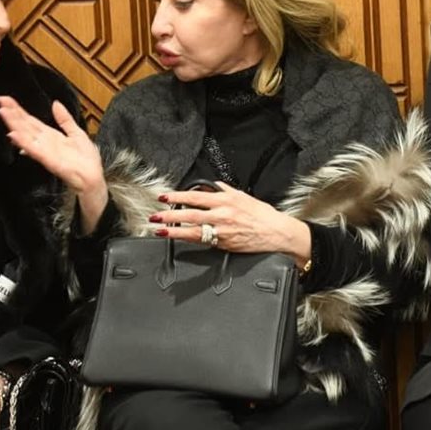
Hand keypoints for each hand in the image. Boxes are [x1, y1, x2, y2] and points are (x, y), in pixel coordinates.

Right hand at [0, 96, 107, 230]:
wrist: (92, 177)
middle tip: (0, 101)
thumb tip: (56, 103)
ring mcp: (44, 151)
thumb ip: (65, 119)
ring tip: (3, 112)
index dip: (19, 110)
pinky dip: (24, 142)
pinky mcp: (48, 160)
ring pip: (26, 135)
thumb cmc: (85, 159)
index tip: (7, 99)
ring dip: (14, 124)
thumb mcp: (77, 133)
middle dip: (12, 114)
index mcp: (50, 135)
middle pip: (25, 125)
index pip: (31, 121)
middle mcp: (44, 142)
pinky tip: (14, 135)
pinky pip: (34, 149)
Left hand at [152, 183, 312, 268]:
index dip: (177, 196)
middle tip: (154, 216)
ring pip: (192, 230)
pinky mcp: (223, 243)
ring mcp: (221, 230)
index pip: (196, 196)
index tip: (164, 197)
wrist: (276, 233)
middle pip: (189, 213)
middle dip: (169, 215)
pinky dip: (188, 239)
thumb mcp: (244, 197)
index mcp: (226, 200)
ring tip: (159, 229)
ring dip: (173, 230)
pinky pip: (202, 241)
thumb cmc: (263, 215)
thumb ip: (226, 191)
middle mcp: (222, 214)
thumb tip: (213, 186)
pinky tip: (179, 238)